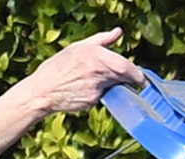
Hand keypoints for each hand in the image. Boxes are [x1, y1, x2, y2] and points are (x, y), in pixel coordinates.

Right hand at [24, 28, 145, 113]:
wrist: (43, 90)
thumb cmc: (59, 67)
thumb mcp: (79, 47)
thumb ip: (102, 39)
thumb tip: (118, 32)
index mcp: (95, 54)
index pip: (126, 66)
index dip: (137, 74)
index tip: (140, 77)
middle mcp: (97, 70)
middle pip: (124, 77)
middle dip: (130, 80)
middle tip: (133, 82)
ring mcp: (95, 87)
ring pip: (115, 86)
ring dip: (115, 85)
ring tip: (98, 82)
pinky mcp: (92, 101)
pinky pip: (103, 96)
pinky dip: (100, 93)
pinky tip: (87, 91)